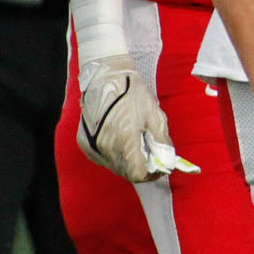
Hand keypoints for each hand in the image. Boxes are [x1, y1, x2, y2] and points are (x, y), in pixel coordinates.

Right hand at [77, 56, 197, 182]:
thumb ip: (162, 142)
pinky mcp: (85, 144)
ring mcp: (93, 147)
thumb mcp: (155, 116)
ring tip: (137, 146)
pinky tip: (122, 142)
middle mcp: (106, 147)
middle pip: (126, 172)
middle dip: (142, 168)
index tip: (160, 167)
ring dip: (128, 163)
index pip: (137, 174)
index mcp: (125, 140)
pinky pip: (103, 158)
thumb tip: (168, 161)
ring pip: (115, 166)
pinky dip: (115, 156)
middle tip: (151, 156)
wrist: (105, 79)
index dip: (151, 174)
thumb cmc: (132, 95)